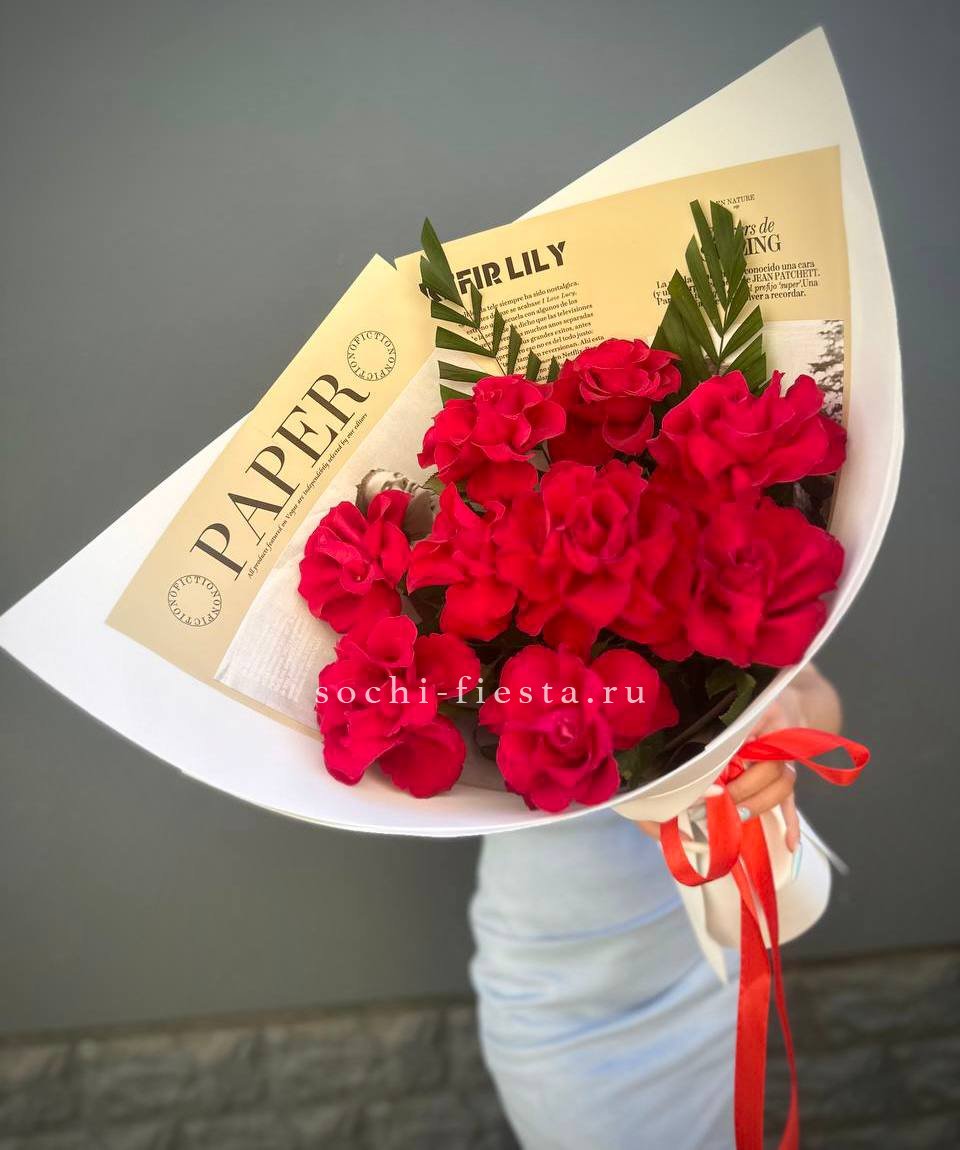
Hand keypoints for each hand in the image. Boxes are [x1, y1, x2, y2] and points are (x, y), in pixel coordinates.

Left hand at [631, 666, 839, 852]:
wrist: (784, 696)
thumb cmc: (745, 700)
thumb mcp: (728, 705)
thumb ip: (712, 726)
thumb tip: (681, 759)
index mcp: (762, 715)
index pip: (750, 742)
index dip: (731, 763)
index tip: (713, 783)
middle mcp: (779, 737)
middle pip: (770, 770)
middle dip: (744, 790)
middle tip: (720, 802)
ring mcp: (788, 758)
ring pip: (783, 785)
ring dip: (760, 804)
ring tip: (737, 817)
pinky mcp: (788, 774)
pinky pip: (793, 800)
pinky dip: (791, 823)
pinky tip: (789, 844)